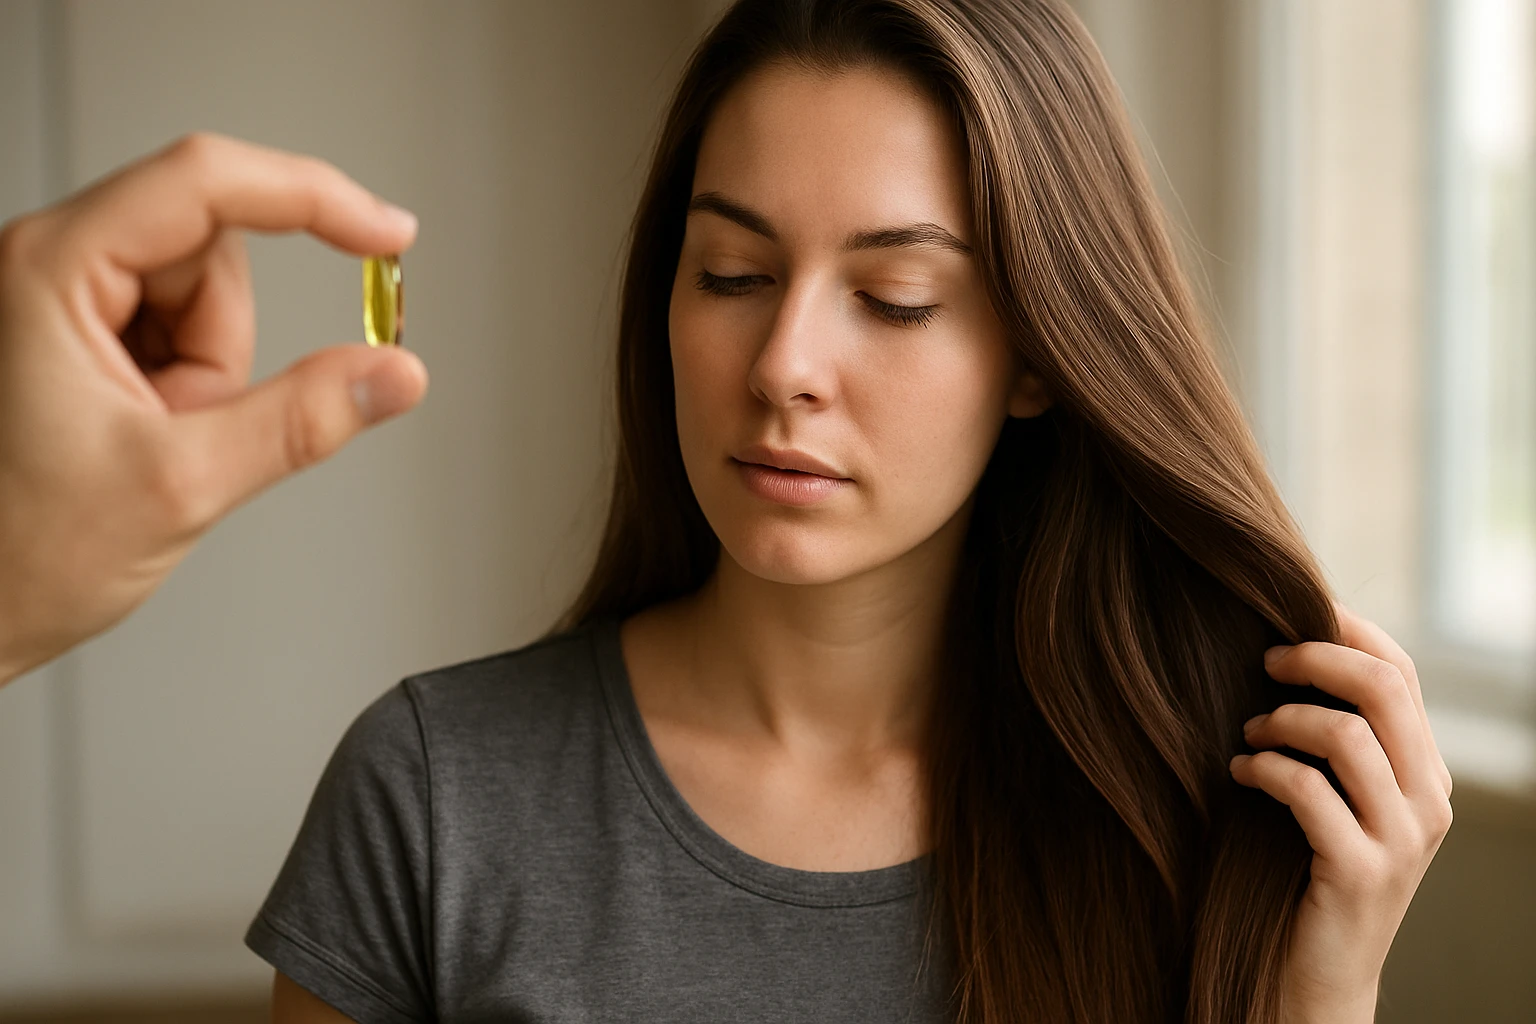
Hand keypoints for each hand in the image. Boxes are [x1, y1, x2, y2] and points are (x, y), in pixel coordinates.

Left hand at [0, 132, 427, 685]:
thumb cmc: (17, 551)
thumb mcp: (182, 485)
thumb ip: (302, 419)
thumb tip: (393, 373)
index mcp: (50, 269)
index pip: (206, 183)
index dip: (311, 198)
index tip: (386, 236)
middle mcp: (51, 263)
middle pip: (212, 250)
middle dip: (224, 345)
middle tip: (189, 422)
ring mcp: (66, 295)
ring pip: (206, 296)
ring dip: (209, 372)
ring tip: (156, 435)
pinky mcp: (83, 328)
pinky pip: (184, 329)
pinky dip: (191, 383)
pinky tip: (146, 429)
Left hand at [1230, 600, 1453, 1023]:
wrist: (1317, 977)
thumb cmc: (1306, 872)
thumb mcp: (1336, 799)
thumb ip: (1334, 739)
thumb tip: (1281, 650)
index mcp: (1426, 773)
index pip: (1402, 672)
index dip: (1346, 629)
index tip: (1293, 607)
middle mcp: (1429, 801)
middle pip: (1384, 689)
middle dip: (1314, 658)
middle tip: (1261, 661)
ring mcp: (1402, 840)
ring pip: (1347, 735)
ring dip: (1281, 720)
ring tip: (1247, 734)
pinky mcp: (1361, 872)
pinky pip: (1308, 792)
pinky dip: (1264, 769)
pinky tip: (1239, 773)